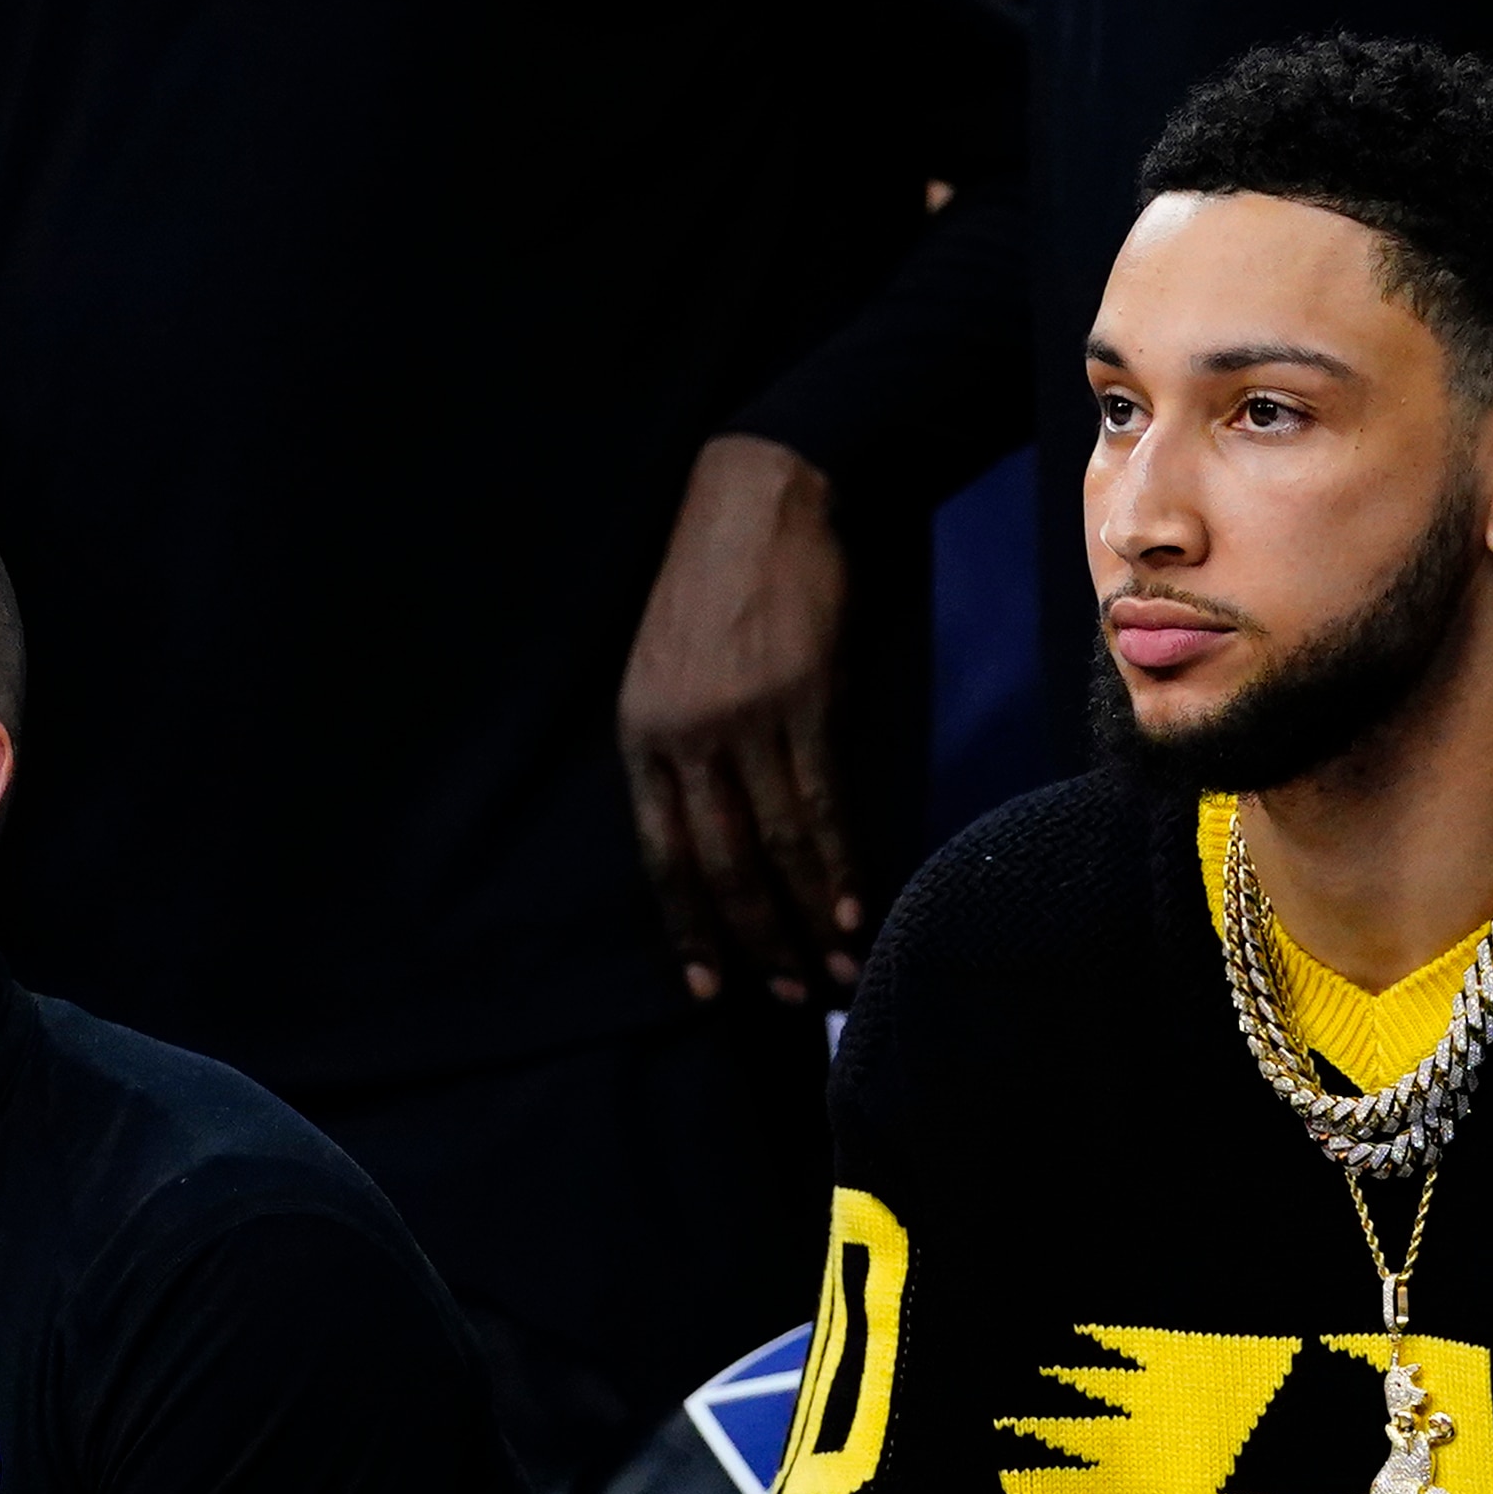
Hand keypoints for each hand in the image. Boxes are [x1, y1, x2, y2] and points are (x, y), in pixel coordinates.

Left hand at [621, 435, 861, 1006]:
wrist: (760, 499)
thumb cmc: (714, 583)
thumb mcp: (667, 666)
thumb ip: (681, 749)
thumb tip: (714, 831)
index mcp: (639, 732)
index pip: (660, 852)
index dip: (686, 925)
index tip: (709, 985)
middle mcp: (685, 736)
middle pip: (718, 863)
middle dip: (752, 938)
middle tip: (784, 995)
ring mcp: (746, 720)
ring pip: (775, 845)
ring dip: (805, 916)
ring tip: (831, 969)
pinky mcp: (805, 701)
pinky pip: (821, 802)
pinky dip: (839, 863)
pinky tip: (853, 906)